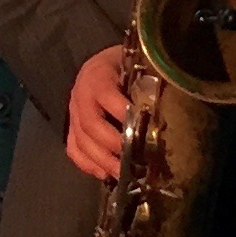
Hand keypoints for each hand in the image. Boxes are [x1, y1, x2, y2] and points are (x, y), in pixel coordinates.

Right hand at [65, 43, 134, 182]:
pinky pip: (73, 149)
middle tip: (132, 159)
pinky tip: (104, 174)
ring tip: (121, 174)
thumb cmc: (124, 63)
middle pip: (90, 124)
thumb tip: (164, 104)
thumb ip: (146, 79)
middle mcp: (80, 95)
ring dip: (101, 160)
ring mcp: (73, 113)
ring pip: (80, 141)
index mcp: (97, 75)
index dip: (120, 112)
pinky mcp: (71, 127)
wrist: (100, 64)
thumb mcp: (135, 63)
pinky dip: (87, 164)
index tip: (141, 128)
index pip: (105, 94)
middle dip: (112, 144)